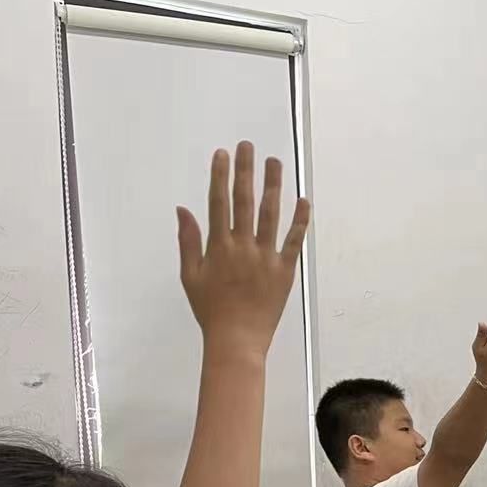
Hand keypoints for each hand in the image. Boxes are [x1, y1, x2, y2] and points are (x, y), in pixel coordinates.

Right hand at [177, 142, 309, 348]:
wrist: (237, 339)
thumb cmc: (210, 309)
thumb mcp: (190, 275)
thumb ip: (188, 240)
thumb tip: (183, 209)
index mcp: (218, 246)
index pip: (218, 202)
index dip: (220, 175)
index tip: (222, 154)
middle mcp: (243, 246)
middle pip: (244, 201)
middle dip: (246, 171)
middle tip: (248, 146)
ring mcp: (266, 257)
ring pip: (271, 215)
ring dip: (273, 186)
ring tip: (275, 163)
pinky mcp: (285, 271)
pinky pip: (294, 242)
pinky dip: (300, 221)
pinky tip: (304, 201)